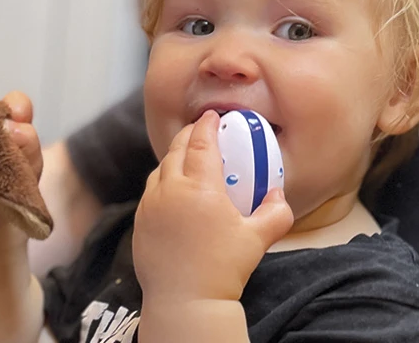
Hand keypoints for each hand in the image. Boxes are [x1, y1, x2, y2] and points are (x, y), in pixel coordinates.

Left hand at [132, 110, 293, 303]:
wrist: (186, 302)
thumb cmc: (223, 270)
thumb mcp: (258, 239)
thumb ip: (276, 212)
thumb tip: (278, 194)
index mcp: (199, 188)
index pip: (202, 144)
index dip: (208, 125)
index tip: (214, 116)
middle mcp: (170, 191)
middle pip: (176, 150)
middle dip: (189, 135)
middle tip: (201, 130)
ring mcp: (150, 207)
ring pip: (159, 170)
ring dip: (173, 158)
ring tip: (186, 158)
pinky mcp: (140, 224)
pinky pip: (150, 193)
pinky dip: (162, 182)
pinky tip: (173, 191)